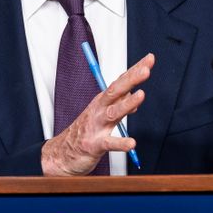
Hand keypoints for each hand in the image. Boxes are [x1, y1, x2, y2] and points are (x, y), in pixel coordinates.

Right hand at [41, 53, 154, 175]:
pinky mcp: (94, 145)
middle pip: (116, 91)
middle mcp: (99, 110)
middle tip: (146, 70)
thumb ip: (120, 104)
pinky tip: (131, 143)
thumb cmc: (85, 132)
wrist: (62, 154)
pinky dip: (120, 143)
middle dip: (131, 80)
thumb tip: (136, 94)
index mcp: (103, 101)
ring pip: (113, 113)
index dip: (135, 70)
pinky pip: (109, 143)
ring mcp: (96, 126)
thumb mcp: (103, 114)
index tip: (150, 59)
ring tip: (141, 95)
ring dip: (127, 103)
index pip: (121, 82)